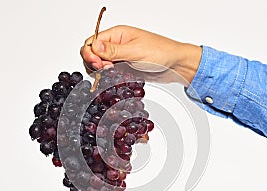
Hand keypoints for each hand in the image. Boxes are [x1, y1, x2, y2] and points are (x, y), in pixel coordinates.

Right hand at [80, 25, 201, 83]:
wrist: (176, 65)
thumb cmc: (161, 52)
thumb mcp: (136, 51)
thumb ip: (113, 50)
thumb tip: (94, 46)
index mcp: (117, 34)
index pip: (92, 41)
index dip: (90, 53)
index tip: (97, 64)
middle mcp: (116, 45)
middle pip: (92, 54)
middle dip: (94, 63)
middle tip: (106, 70)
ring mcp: (119, 57)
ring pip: (99, 65)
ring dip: (100, 71)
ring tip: (111, 74)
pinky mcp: (124, 69)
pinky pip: (109, 73)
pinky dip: (107, 77)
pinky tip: (112, 80)